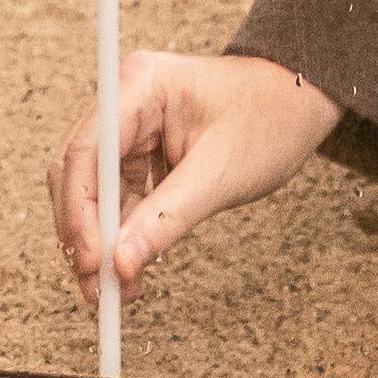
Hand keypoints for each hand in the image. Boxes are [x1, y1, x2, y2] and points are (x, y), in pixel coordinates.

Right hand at [45, 51, 342, 304]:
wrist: (298, 102)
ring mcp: (130, 128)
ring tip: (114, 292)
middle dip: (84, 233)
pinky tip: (129, 270)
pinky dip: (119, 235)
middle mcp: (125, 102)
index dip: (79, 210)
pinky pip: (116, 198)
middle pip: (79, 173)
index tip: (90, 260)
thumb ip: (167, 218)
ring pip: (92, 192)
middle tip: (98, 288)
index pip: (87, 151)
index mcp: (140, 86)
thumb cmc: (268, 120)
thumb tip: (119, 263)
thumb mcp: (220, 174)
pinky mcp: (140, 153)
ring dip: (100, 242)